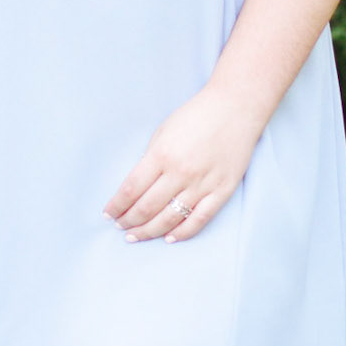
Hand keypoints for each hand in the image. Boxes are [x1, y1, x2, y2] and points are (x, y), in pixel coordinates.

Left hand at [103, 85, 262, 243]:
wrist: (236, 107)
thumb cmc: (197, 115)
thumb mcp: (164, 131)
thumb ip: (150, 159)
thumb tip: (138, 186)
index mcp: (162, 155)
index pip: (131, 190)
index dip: (116, 206)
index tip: (108, 214)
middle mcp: (180, 172)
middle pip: (147, 208)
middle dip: (129, 221)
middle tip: (120, 227)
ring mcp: (203, 184)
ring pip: (170, 218)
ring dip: (149, 231)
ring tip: (136, 236)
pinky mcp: (222, 190)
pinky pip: (199, 219)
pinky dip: (182, 233)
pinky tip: (168, 238)